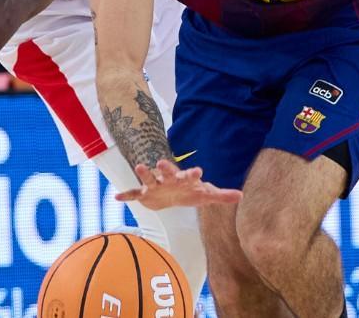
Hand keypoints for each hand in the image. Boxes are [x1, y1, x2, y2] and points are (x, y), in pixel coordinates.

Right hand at [115, 159, 242, 209]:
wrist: (171, 196)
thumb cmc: (190, 192)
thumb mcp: (205, 195)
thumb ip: (222, 195)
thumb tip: (242, 195)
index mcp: (184, 179)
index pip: (190, 175)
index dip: (193, 174)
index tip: (198, 171)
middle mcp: (168, 179)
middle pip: (168, 172)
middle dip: (165, 168)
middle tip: (162, 162)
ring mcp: (155, 186)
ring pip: (149, 178)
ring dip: (144, 173)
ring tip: (139, 166)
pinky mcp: (144, 194)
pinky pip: (134, 194)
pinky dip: (126, 195)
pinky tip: (117, 197)